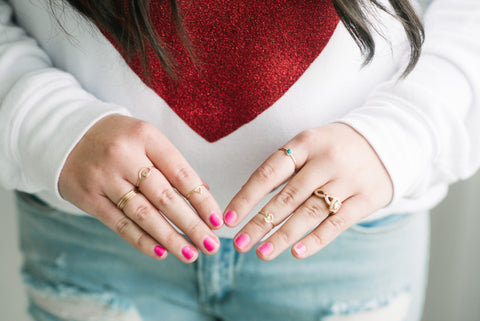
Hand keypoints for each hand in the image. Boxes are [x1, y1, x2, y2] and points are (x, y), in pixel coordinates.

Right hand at [59, 114, 222, 261]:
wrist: (66, 134)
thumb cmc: (119, 139)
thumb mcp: (147, 140)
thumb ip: (173, 165)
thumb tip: (204, 192)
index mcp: (146, 137)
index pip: (181, 174)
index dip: (202, 200)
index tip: (218, 221)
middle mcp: (124, 155)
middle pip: (165, 197)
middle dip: (191, 225)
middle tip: (211, 245)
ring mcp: (104, 177)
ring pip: (143, 214)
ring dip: (169, 238)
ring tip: (190, 254)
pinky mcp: (88, 196)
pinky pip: (119, 223)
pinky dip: (141, 240)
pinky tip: (160, 252)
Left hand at [224, 122, 392, 259]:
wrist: (389, 140)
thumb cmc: (335, 147)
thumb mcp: (310, 145)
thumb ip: (284, 168)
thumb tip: (248, 202)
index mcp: (305, 142)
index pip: (269, 173)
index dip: (246, 198)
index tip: (229, 219)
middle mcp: (326, 159)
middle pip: (287, 196)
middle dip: (260, 223)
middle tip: (240, 244)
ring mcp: (348, 179)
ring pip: (309, 212)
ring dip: (282, 236)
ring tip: (261, 254)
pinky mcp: (368, 197)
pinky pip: (337, 223)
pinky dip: (315, 240)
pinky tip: (296, 253)